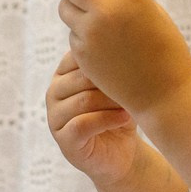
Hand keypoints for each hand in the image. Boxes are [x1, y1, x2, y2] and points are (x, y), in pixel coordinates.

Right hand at [46, 51, 144, 185]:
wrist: (122, 153)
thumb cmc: (120, 112)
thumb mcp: (118, 84)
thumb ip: (114, 64)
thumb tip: (130, 38)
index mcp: (64, 73)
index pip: (79, 55)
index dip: (107, 59)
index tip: (133, 64)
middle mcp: (54, 92)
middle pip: (81, 78)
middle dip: (110, 82)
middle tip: (136, 86)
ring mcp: (55, 117)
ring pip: (83, 101)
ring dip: (112, 102)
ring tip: (132, 103)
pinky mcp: (64, 140)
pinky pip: (82, 124)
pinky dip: (107, 120)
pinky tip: (124, 118)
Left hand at [56, 0, 190, 116]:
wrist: (165, 92)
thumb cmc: (163, 46)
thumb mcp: (149, 8)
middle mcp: (107, 8)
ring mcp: (91, 32)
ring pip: (65, 6)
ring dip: (76, 9)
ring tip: (100, 22)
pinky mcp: (82, 53)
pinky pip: (72, 32)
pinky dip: (83, 35)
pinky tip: (105, 47)